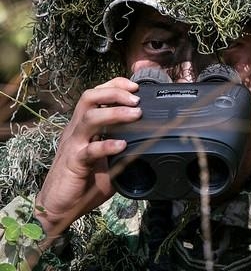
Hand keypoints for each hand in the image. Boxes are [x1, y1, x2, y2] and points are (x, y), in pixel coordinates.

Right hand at [34, 77, 140, 239]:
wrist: (58, 207)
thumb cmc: (84, 181)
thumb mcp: (108, 160)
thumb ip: (124, 148)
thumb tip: (149, 142)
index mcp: (84, 126)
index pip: (96, 94)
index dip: (114, 85)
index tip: (135, 86)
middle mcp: (77, 130)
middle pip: (89, 97)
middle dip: (114, 92)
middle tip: (136, 99)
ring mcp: (74, 145)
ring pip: (89, 117)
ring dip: (114, 112)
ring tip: (136, 114)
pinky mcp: (73, 163)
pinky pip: (89, 150)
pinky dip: (106, 145)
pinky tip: (122, 145)